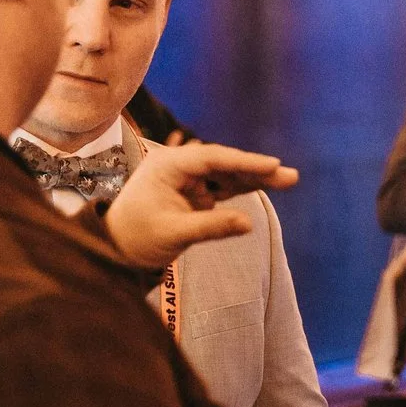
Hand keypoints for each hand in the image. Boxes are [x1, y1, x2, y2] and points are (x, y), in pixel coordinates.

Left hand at [105, 142, 299, 270]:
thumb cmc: (136, 238)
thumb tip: (248, 224)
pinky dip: (243, 188)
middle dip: (257, 169)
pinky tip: (266, 185)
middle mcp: (179, 166)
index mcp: (167, 166)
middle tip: (290, 175)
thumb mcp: (173, 234)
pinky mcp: (194, 194)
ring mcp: (188, 180)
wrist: (116, 248)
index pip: (212, 158)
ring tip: (287, 179)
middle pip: (224, 164)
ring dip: (255, 178)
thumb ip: (211, 227)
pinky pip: (223, 188)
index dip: (244, 161)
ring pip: (227, 175)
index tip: (271, 164)